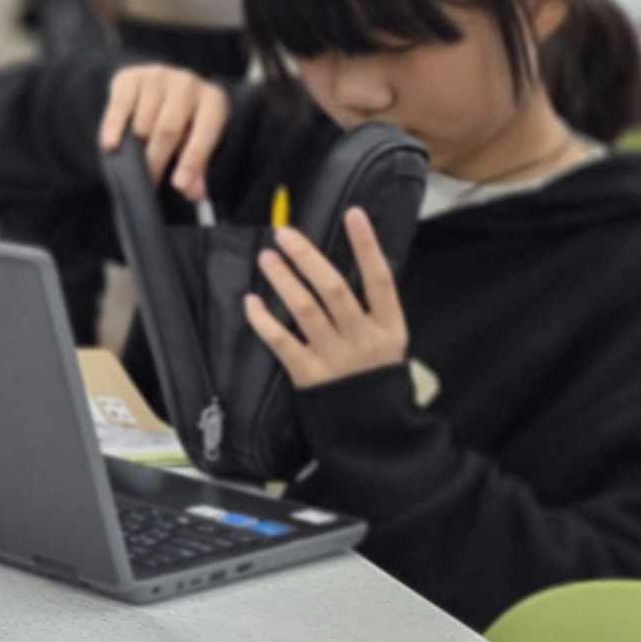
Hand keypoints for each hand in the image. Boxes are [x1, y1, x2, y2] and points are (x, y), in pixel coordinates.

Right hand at [97, 64, 228, 199]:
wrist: (161, 88)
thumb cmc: (184, 121)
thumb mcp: (197, 142)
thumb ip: (197, 167)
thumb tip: (192, 191)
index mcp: (213, 101)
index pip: (204, 133)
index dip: (192, 161)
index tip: (179, 185)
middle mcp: (188, 83)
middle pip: (169, 129)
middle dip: (157, 160)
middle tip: (149, 183)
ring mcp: (158, 76)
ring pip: (143, 122)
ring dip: (136, 147)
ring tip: (134, 162)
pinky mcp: (131, 76)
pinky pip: (120, 106)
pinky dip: (114, 128)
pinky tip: (110, 145)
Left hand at [244, 210, 408, 387]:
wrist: (373, 428)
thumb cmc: (376, 375)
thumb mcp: (390, 340)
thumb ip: (373, 307)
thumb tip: (354, 260)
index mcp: (389, 327)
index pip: (380, 278)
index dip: (367, 245)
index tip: (354, 214)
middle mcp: (363, 338)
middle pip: (334, 289)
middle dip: (307, 258)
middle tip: (284, 234)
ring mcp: (335, 357)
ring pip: (304, 310)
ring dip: (283, 280)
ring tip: (267, 257)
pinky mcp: (309, 375)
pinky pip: (281, 342)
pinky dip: (263, 320)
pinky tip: (250, 301)